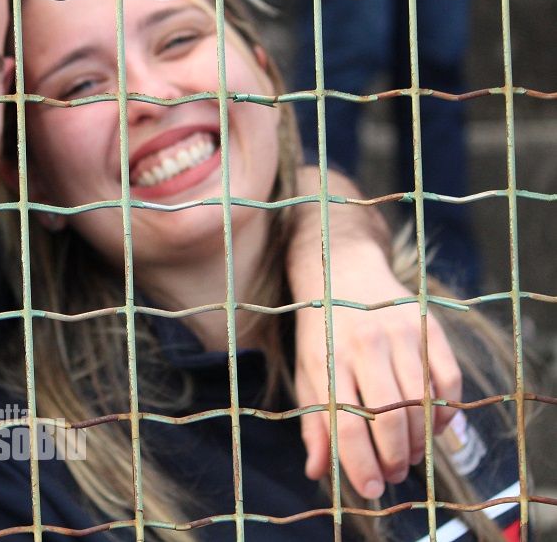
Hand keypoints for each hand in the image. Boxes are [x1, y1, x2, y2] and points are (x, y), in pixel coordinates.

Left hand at [292, 250, 461, 499]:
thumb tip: (317, 472)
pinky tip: (433, 426)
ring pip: (421, 403)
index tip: (370, 489)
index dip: (360, 462)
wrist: (342, 268)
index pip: (347, 422)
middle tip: (392, 473)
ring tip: (409, 455)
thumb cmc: (321, 328)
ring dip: (419, 441)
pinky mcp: (428, 326)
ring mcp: (400, 334)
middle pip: (389, 418)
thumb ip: (314, 422)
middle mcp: (365, 345)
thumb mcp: (308, 370)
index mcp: (328, 359)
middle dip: (394, 457)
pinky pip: (448, 380)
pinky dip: (446, 412)